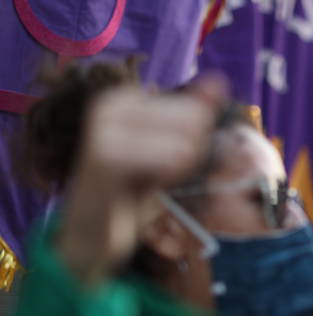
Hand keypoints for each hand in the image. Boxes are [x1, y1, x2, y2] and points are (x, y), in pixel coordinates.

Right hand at [58, 76, 224, 280]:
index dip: (198, 144)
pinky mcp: (104, 156)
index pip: (196, 111)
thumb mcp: (167, 149)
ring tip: (153, 184)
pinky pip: (169, 161)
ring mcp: (104, 127)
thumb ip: (191, 114)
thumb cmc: (129, 192)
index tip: (171, 165)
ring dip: (182, 173)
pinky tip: (148, 190)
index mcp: (125, 97)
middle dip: (194, 157)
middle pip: (195, 124)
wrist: (89, 235)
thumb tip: (219, 80)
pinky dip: (170, 180)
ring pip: (186, 144)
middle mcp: (111, 104)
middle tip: (163, 178)